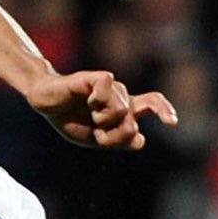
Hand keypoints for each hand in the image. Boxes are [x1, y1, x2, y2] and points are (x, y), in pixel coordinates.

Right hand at [27, 69, 177, 149]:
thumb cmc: (70, 120)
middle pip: (132, 117)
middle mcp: (119, 96)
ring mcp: (108, 87)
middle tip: (97, 130)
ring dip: (103, 119)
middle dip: (114, 132)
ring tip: (88, 114)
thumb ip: (118, 141)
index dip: (164, 110)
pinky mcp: (94, 78)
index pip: (151, 103)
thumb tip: (141, 140)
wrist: (45, 103)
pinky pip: (107, 86)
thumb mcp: (95, 139)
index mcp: (122, 110)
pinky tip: (88, 100)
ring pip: (121, 108)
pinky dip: (98, 99)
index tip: (172, 122)